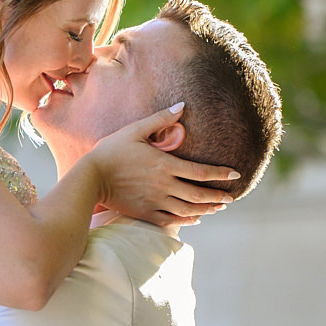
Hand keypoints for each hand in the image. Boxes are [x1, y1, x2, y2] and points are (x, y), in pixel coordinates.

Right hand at [85, 103, 239, 224]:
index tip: (235, 174)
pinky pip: (170, 220)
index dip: (220, 174)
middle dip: (217, 196)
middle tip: (230, 197)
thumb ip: (160, 119)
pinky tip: (194, 218)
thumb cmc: (111, 151)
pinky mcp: (144, 212)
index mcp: (164, 165)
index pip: (200, 172)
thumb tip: (182, 105)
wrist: (90, 178)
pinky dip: (186, 220)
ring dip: (205, 209)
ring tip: (217, 208)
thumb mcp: (134, 130)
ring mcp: (154, 201)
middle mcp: (164, 186)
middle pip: (198, 195)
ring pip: (187, 210)